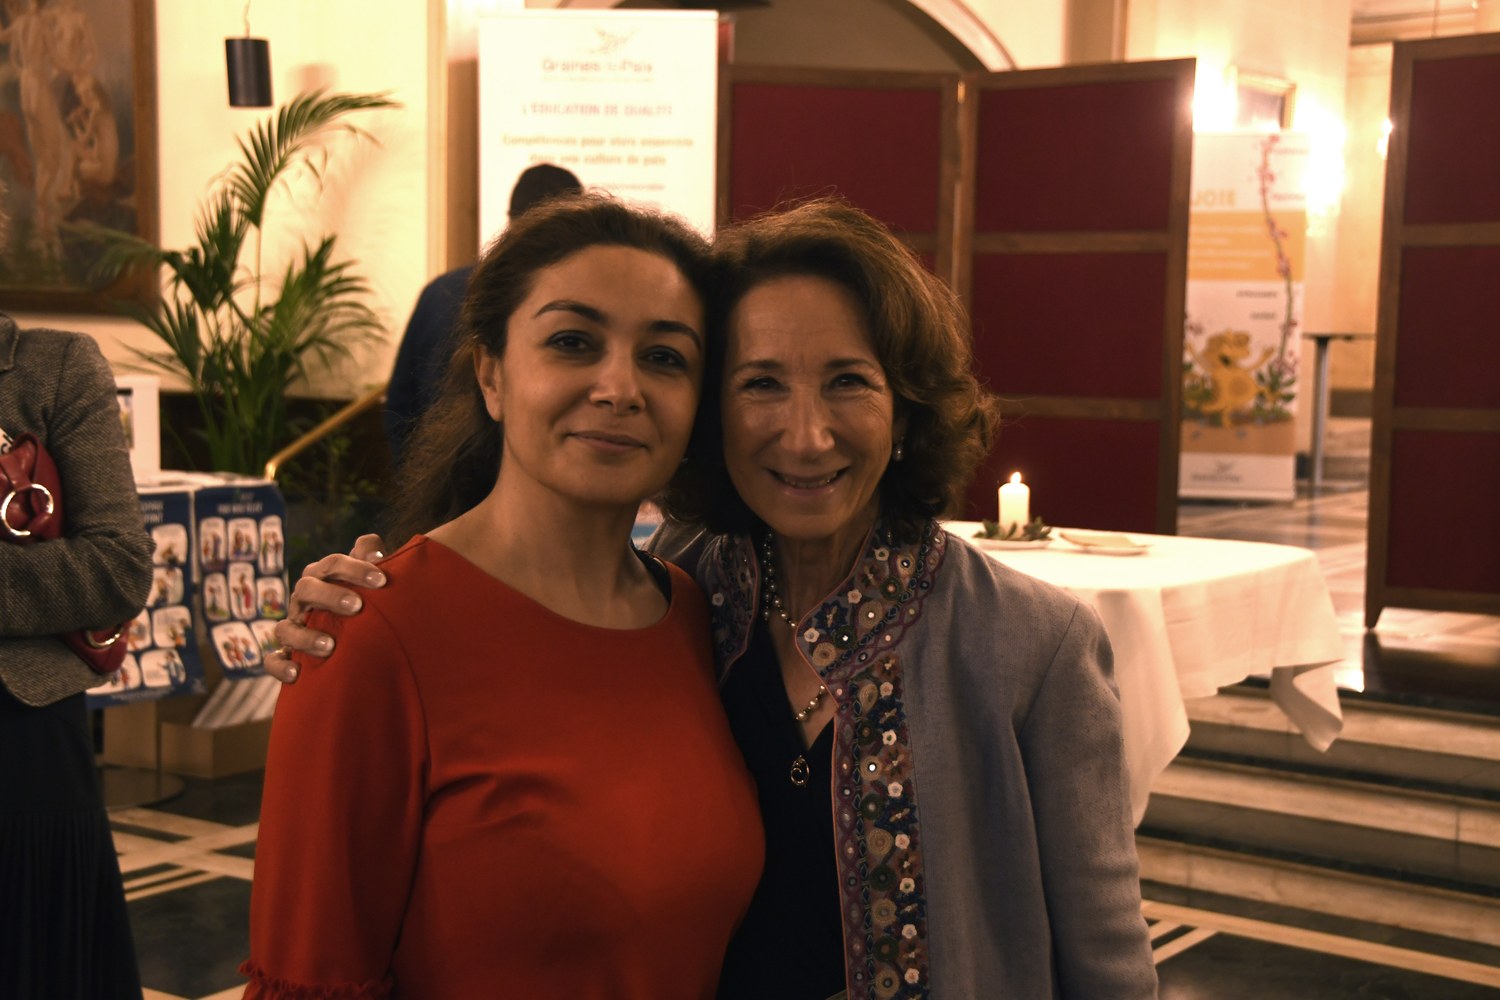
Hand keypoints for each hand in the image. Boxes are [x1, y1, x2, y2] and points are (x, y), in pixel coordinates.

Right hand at [264, 534, 389, 682]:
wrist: (349, 637)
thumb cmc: (360, 599)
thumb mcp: (365, 578)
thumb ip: (370, 558)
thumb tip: (375, 551)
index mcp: (322, 577)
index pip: (333, 565)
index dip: (355, 569)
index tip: (381, 581)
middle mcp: (303, 600)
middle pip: (306, 589)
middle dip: (331, 596)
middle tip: (357, 606)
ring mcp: (292, 627)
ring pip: (286, 628)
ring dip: (306, 636)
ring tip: (330, 646)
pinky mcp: (286, 655)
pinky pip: (273, 660)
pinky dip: (281, 666)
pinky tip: (297, 673)